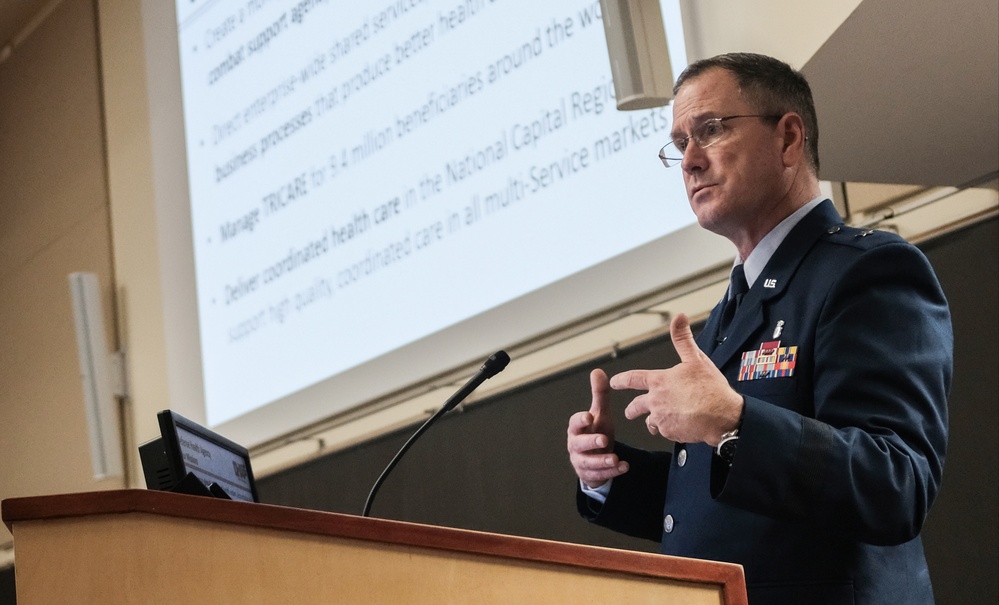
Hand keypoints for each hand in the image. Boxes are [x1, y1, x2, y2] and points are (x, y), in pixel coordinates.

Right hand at [567, 369, 628, 487]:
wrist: (595, 458)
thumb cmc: (596, 432)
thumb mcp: (600, 414)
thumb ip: (599, 395)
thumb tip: (598, 371)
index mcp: (577, 429)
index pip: (574, 423)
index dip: (580, 420)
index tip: (589, 417)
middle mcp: (575, 445)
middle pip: (578, 444)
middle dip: (590, 442)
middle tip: (603, 439)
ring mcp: (581, 461)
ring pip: (588, 463)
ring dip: (601, 461)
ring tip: (615, 458)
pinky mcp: (590, 475)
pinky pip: (599, 475)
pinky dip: (612, 472)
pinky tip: (624, 466)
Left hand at [610, 313, 742, 445]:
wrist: (723, 416)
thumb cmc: (711, 388)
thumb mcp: (697, 359)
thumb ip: (683, 340)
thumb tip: (679, 317)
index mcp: (659, 381)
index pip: (632, 379)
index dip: (621, 380)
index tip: (614, 383)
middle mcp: (656, 400)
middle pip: (635, 407)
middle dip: (631, 410)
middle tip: (629, 412)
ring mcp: (661, 418)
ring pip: (649, 421)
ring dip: (651, 420)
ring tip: (658, 421)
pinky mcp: (669, 433)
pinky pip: (663, 431)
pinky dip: (668, 429)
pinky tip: (678, 425)